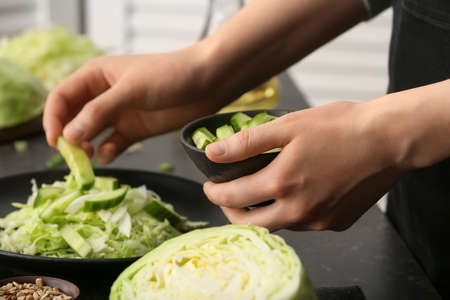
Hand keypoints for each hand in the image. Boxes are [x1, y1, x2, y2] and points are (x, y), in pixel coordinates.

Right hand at [43, 46, 225, 162]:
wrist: (207, 83)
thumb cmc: (169, 76)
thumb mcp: (131, 90)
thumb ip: (100, 112)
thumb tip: (69, 135)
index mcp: (96, 76)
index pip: (62, 97)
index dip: (53, 118)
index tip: (56, 141)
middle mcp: (104, 96)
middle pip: (74, 118)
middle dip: (70, 136)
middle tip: (73, 156)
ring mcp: (120, 114)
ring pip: (92, 134)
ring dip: (86, 147)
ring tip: (89, 158)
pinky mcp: (136, 130)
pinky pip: (113, 144)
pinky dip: (108, 151)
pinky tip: (110, 155)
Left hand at [203, 101, 404, 230]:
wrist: (388, 140)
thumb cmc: (341, 127)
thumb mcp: (288, 126)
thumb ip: (247, 142)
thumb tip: (213, 153)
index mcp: (282, 184)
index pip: (233, 198)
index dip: (215, 193)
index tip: (210, 186)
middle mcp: (298, 210)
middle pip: (250, 223)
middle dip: (231, 212)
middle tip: (226, 197)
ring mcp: (318, 221)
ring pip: (278, 224)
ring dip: (262, 212)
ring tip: (260, 191)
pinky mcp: (336, 223)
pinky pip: (304, 223)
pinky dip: (291, 211)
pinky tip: (296, 192)